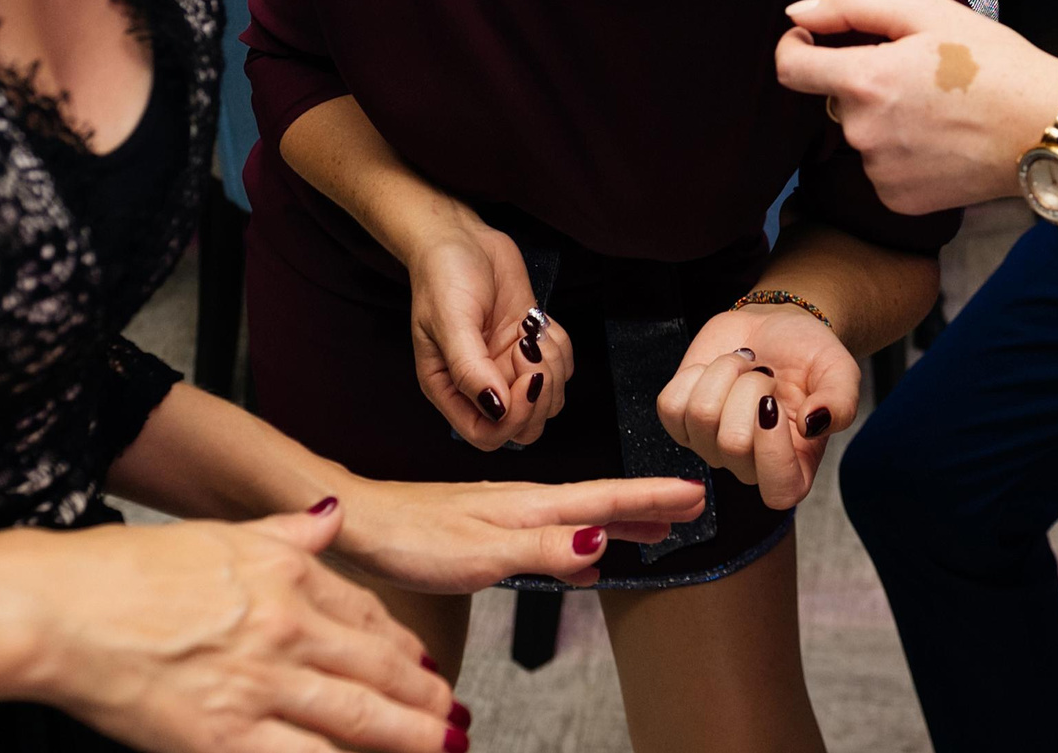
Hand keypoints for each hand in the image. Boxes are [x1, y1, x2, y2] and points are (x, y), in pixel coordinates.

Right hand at [12, 504, 461, 752]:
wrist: (59, 608)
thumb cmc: (122, 572)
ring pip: (358, 717)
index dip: (404, 647)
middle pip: (376, 669)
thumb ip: (286, 530)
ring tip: (441, 749)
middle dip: (424, 701)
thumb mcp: (217, 533)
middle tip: (452, 719)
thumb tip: (331, 513)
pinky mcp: (226, 736)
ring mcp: (260, 681)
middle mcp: (284, 624)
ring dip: (409, 738)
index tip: (425, 667)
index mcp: (284, 571)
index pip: (366, 615)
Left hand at [331, 474, 706, 591]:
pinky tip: (582, 564)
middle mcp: (523, 503)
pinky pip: (550, 537)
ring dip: (617, 525)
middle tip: (692, 507)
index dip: (650, 497)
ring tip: (653, 533)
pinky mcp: (486, 530)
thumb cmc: (411, 537)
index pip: (604, 499)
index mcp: (529, 504)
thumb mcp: (482, 550)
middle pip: (598, 504)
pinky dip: (577, 547)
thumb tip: (601, 545)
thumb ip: (542, 548)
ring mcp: (505, 514)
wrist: (360, 523)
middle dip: (645, 505)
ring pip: (576, 519)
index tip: (696, 493)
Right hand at [402, 208, 573, 450]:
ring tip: (530, 331)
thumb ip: (470, 370)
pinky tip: (536, 321)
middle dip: (539, 394)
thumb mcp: (450, 321)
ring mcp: (508, 367)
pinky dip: (560, 346)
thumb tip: (497, 410)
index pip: (487, 435)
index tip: (526, 379)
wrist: (460, 236)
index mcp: (450, 389)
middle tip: (530, 350)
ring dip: (552, 367)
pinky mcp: (530, 347)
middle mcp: (481, 386)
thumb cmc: (442, 276)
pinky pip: (562, 367)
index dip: (515, 418)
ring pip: (550, 398)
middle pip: (525, 426)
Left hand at [657, 305, 860, 510]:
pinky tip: (714, 370)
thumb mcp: (840, 372)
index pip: (778, 492)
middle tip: (766, 372)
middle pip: (732, 444)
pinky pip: (670, 405)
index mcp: (796, 466)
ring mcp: (711, 446)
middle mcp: (750, 465)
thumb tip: (814, 425)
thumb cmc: (810, 356)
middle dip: (749, 388)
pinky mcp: (682, 421)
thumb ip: (840, 402)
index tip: (774, 403)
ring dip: (724, 373)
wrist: (775, 328)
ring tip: (745, 364)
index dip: (772, 451)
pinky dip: (693, 375)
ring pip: (700, 416)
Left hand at [775, 0, 1057, 216]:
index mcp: (864, 80)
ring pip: (863, 135)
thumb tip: (796, 14)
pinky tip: (943, 143)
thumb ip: (851, 6)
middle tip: (921, 74)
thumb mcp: (927, 12)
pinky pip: (882, 169)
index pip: (790, 68)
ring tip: (941, 110)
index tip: (809, 40)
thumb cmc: (993, 61)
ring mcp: (878, 172)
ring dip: (886, 119)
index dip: (793, 47)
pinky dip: (903, 155)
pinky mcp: (898, 201)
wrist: (1047, 128)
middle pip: (838, 99)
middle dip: (865, 81)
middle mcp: (861, 132)